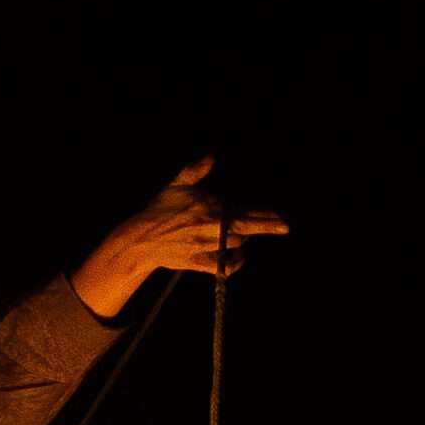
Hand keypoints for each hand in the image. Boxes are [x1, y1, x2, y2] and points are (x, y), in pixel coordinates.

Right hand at [71, 158, 287, 317]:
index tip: (281, 219)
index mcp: (207, 208)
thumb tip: (211, 158)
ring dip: (245, 239)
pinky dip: (234, 262)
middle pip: (245, 229)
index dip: (265, 216)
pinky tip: (239, 255)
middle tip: (282, 226)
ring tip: (248, 233)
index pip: (244, 212)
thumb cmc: (160, 209)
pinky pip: (223, 267)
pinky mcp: (198, 263)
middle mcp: (208, 229)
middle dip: (264, 226)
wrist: (141, 240)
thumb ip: (195, 170)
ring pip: (236, 245)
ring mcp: (204, 248)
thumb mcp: (176, 185)